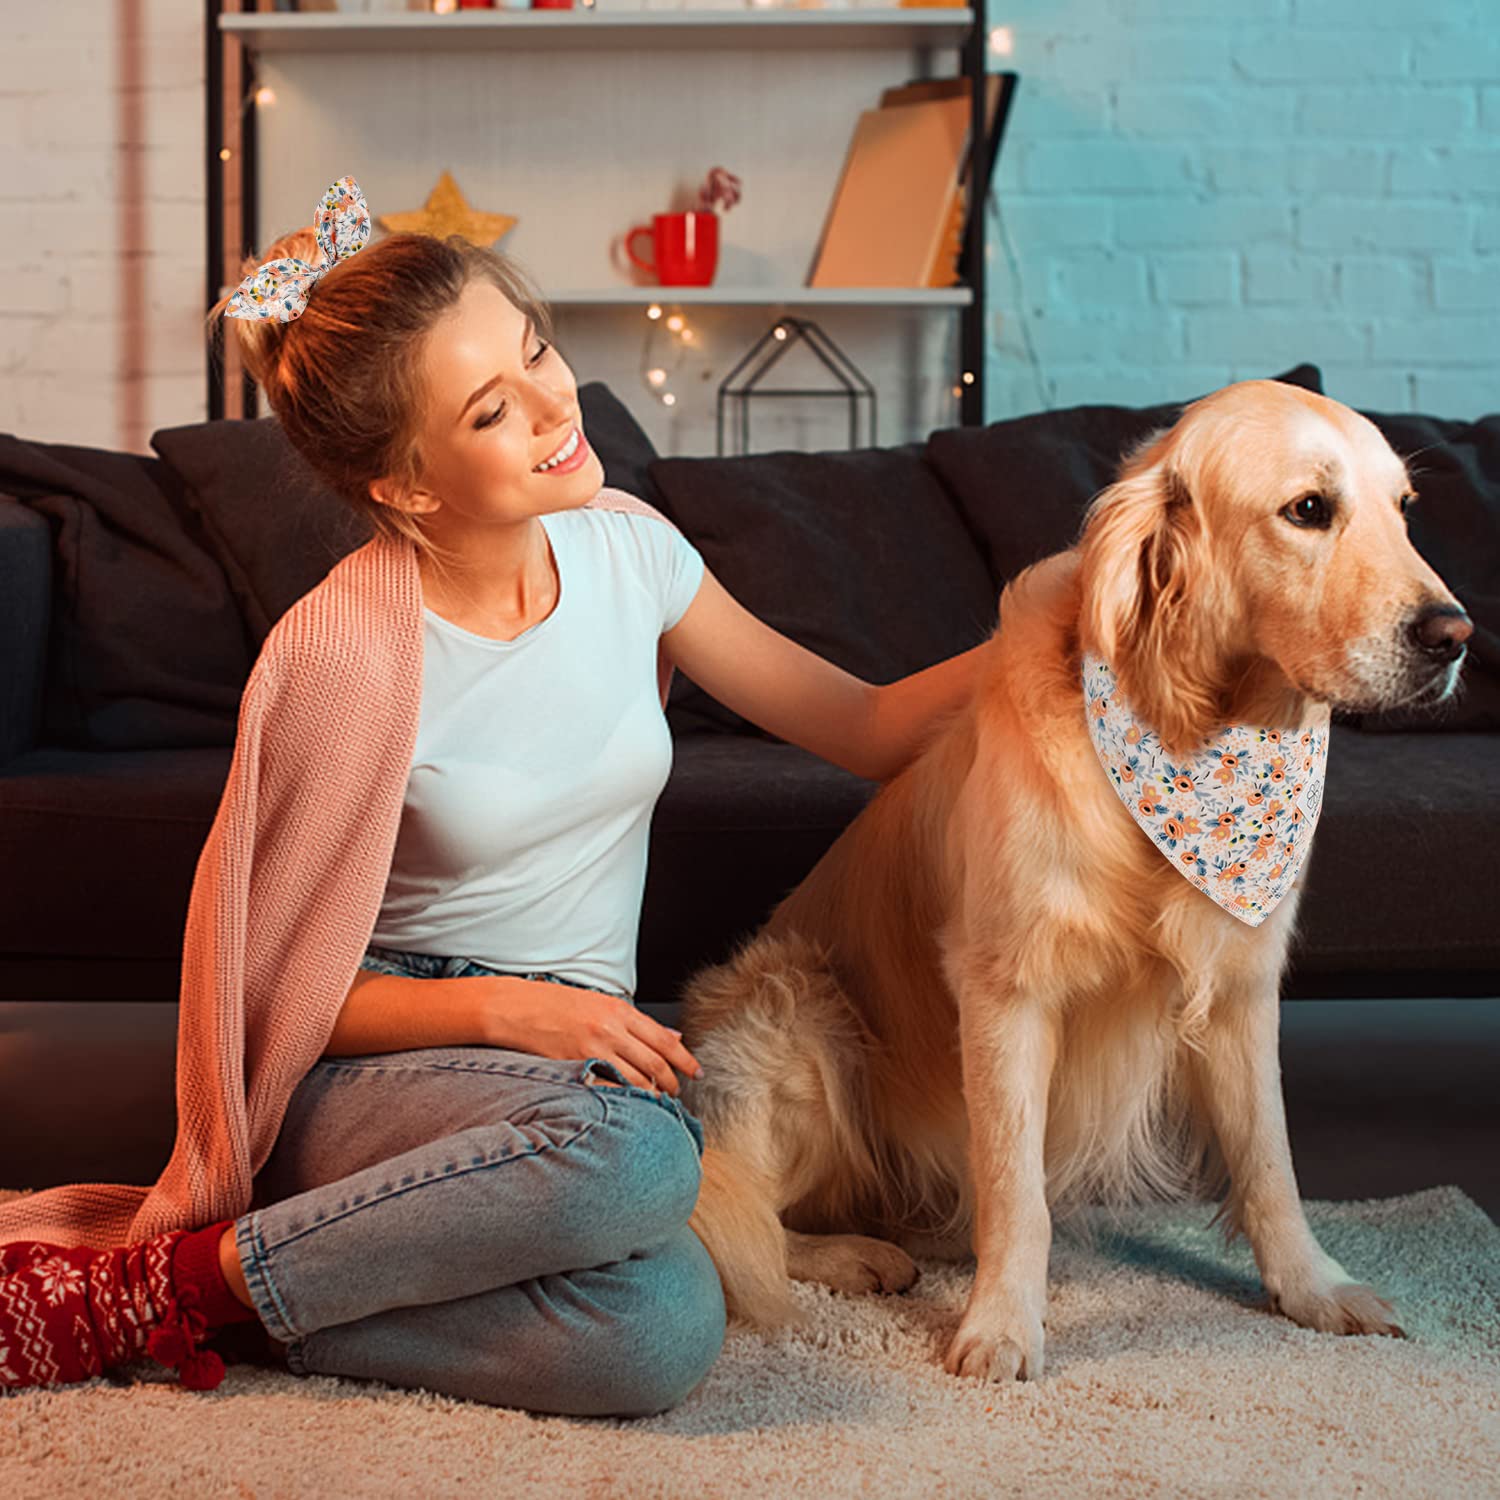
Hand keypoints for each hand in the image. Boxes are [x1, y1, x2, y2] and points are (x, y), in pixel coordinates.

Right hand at [481, 977, 703, 1094]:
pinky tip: (630, 1105)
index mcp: (620, 1011)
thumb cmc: (559, 1004)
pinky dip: (625, 1099)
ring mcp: (593, 1050)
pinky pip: (610, 1088)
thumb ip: (637, 1022)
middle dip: (672, 1083)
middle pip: (655, 1064)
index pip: (665, 1041)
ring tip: (658, 1102)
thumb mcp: (602, 1003)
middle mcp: (611, 1030)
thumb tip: (673, 1036)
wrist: (518, 1008)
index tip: (697, 1072)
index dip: (685, 1060)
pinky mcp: (576, 1067)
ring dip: (652, 1095)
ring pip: (636, 1081)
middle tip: (678, 1093)